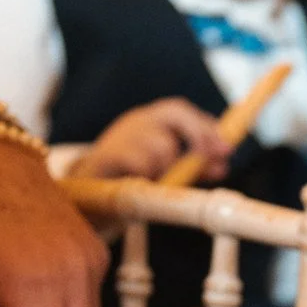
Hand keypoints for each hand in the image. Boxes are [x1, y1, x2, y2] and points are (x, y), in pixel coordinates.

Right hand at [70, 99, 231, 186]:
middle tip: (207, 160)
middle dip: (198, 136)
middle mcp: (136, 122)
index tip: (226, 149)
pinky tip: (140, 182)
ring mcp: (121, 136)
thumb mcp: (163, 171)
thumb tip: (223, 165)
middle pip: (174, 113)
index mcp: (148, 122)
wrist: (80, 196)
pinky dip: (147, 174)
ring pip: (161, 145)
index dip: (206, 126)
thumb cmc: (127, 181)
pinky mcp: (107, 155)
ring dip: (167, 166)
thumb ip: (192, 167)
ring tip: (154, 179)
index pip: (180, 110)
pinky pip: (139, 162)